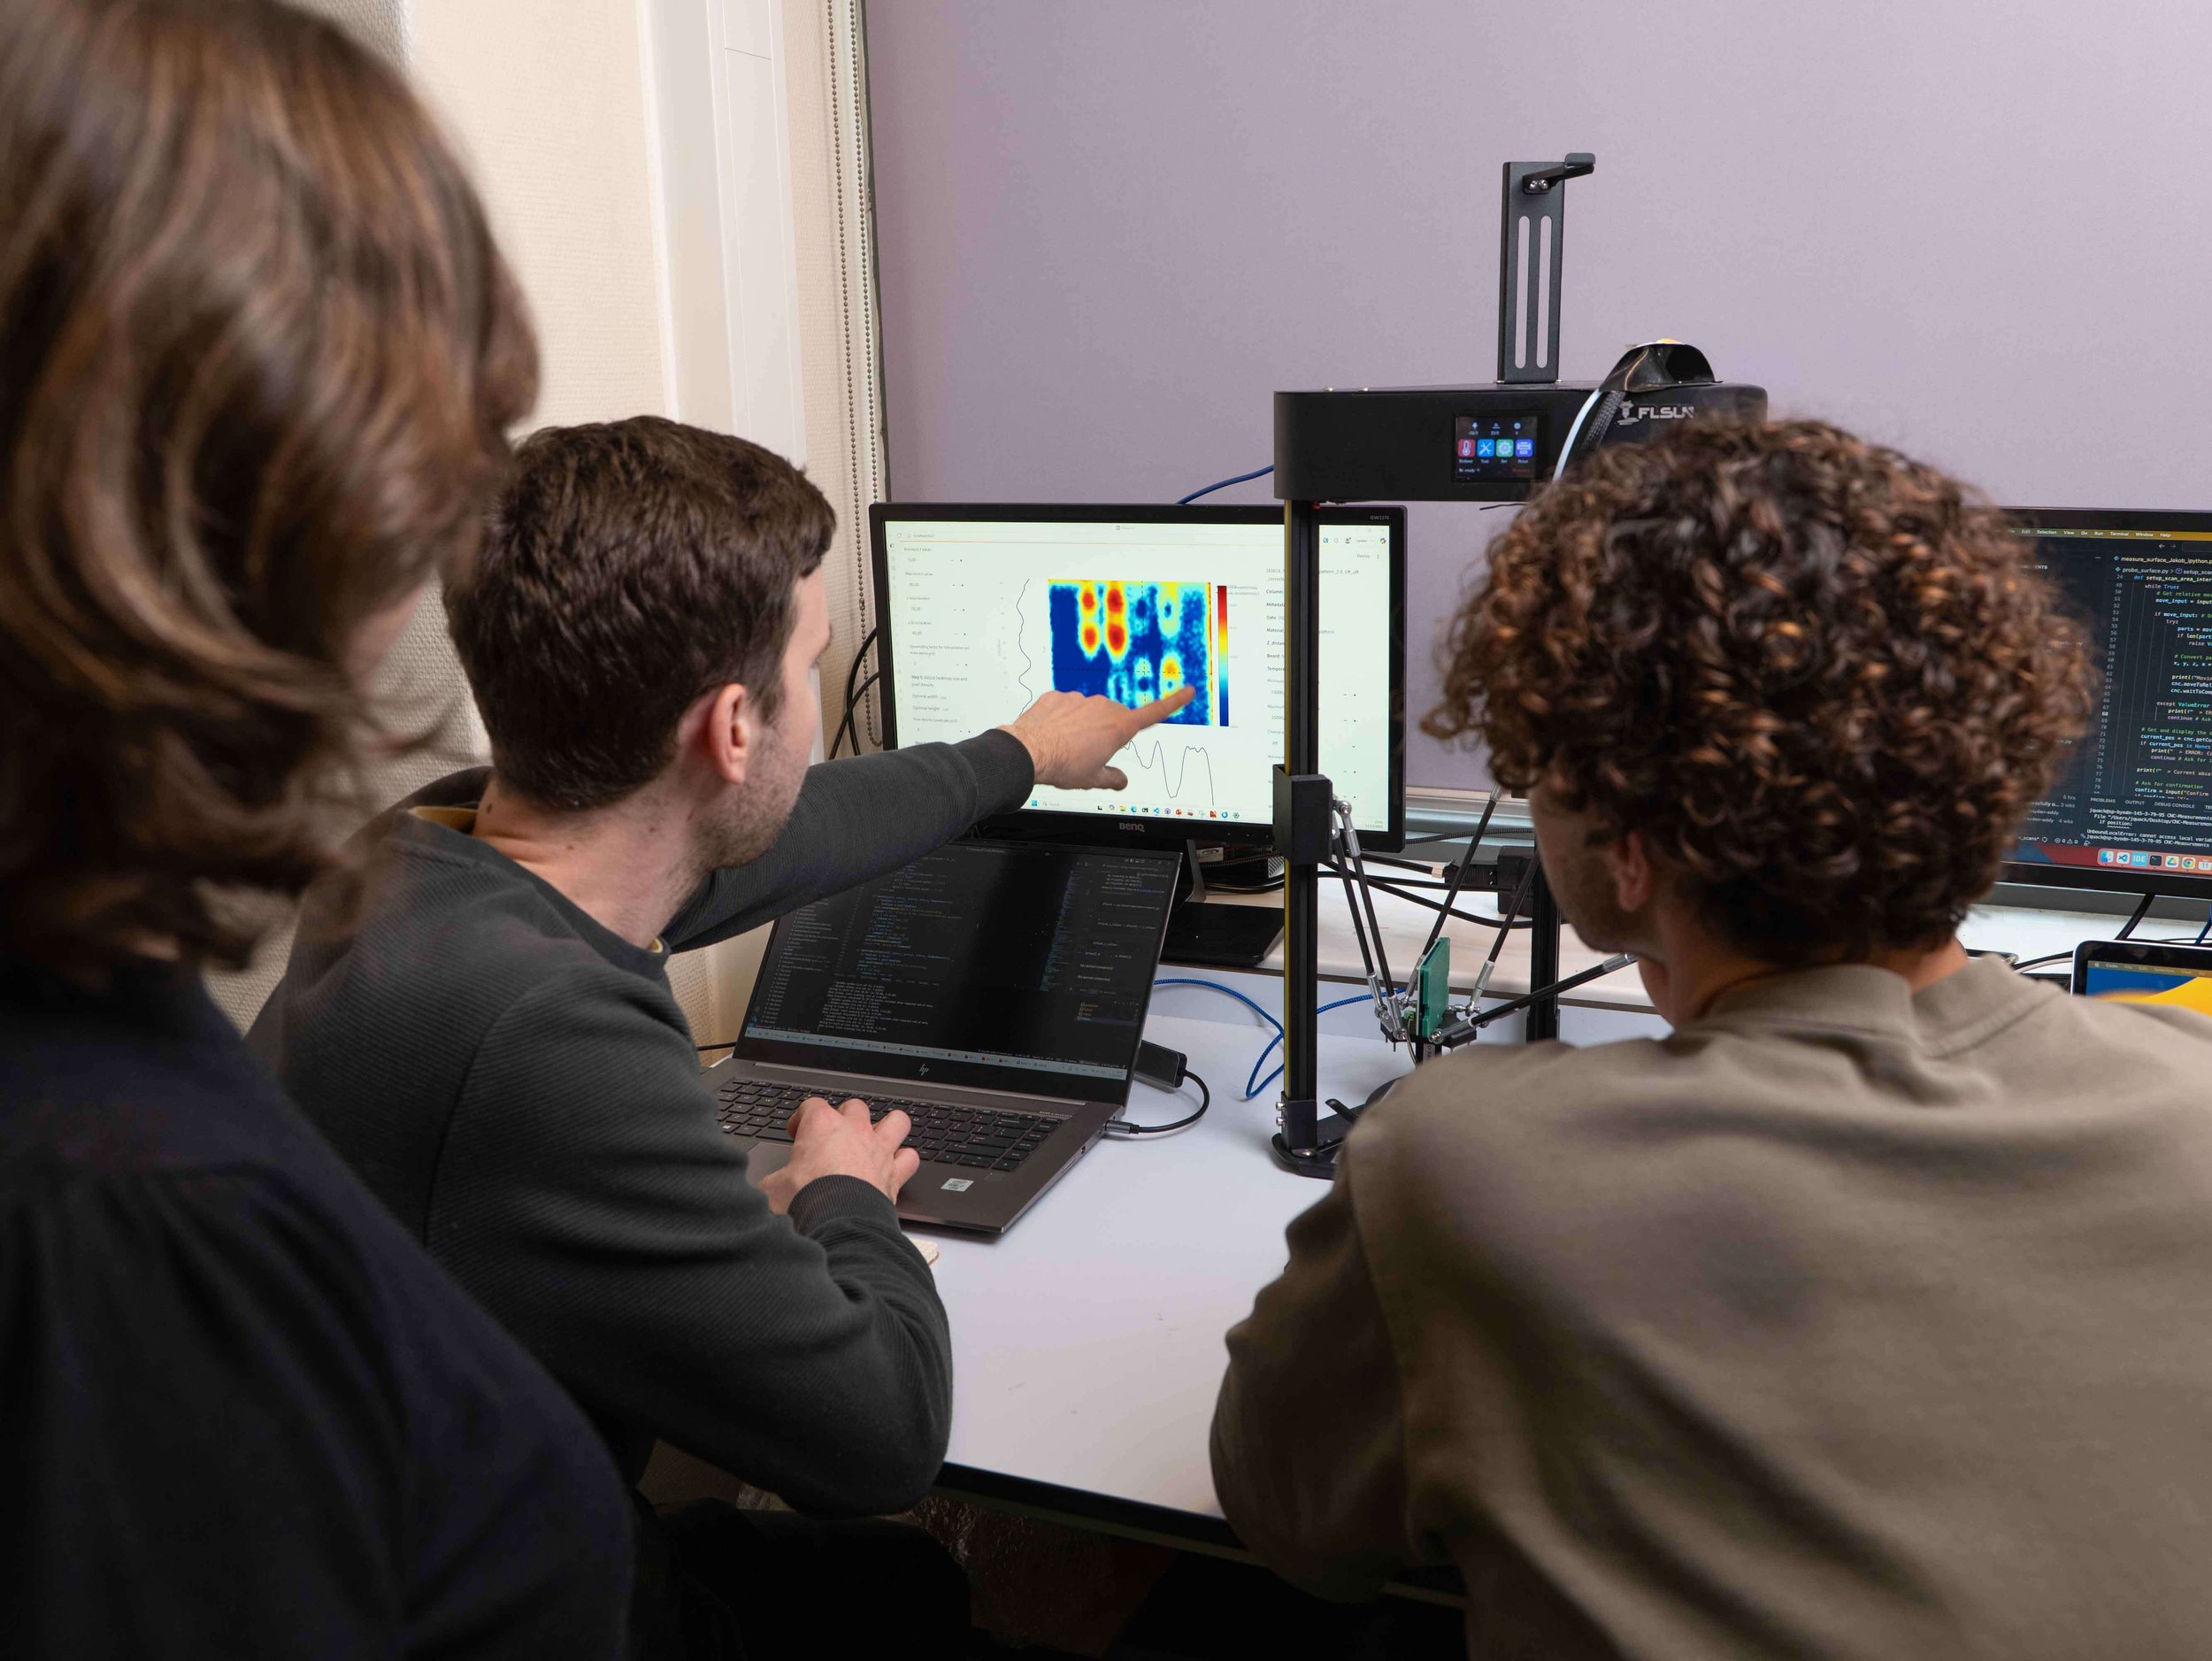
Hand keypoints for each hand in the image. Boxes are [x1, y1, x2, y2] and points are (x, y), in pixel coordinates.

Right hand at [756, 1096, 919, 1213]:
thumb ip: (771, 1180)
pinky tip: (895, 1168)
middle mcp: (854, 1132)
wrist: (838, 1225)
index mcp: (822, 1126)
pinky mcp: (895, 1174)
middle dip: (845, 1118)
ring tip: (877, 1139)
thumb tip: (761, 1189)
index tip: (796, 1132)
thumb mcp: (771, 1188)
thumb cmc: (806, 1202)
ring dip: (888, 1128)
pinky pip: (910, 1157)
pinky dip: (904, 1161)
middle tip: (833, 1137)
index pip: (811, 1105)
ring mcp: (878, 1150)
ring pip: (896, 1121)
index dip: (802, 1118)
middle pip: (855, 1106)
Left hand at [1000, 685, 1196, 788]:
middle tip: (1090, 751)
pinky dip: (1062, 719)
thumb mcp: (1093, 779)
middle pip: (1115, 717)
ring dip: (1084, 724)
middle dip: (1108, 730)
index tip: (1188, 691)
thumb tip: (1121, 780)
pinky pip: (1066, 707)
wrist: (1029, 751)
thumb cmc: (1063, 765)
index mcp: (1118, 727)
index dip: (1174, 703)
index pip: (1154, 713)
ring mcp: (1079, 699)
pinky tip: (1053, 733)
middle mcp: (1102, 708)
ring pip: (1089, 711)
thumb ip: (1112, 778)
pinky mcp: (1058, 696)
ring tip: (1067, 744)